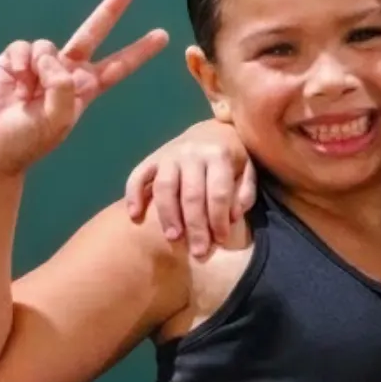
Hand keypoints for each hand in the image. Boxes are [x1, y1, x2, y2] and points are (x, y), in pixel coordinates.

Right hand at [0, 0, 167, 176]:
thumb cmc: (28, 140)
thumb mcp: (57, 121)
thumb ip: (63, 89)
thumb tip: (55, 59)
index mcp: (85, 87)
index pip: (119, 66)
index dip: (139, 51)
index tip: (163, 35)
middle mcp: (67, 70)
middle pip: (93, 33)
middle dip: (110, 10)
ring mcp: (42, 62)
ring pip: (50, 45)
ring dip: (40, 67)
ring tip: (28, 92)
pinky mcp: (16, 59)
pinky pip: (25, 47)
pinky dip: (21, 62)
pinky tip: (16, 79)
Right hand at [125, 119, 256, 256]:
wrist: (213, 130)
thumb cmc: (232, 157)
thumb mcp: (247, 169)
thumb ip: (245, 192)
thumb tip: (233, 217)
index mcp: (219, 154)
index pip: (218, 192)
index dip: (219, 219)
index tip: (220, 240)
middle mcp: (193, 152)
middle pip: (191, 194)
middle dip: (195, 226)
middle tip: (198, 251)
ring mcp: (170, 154)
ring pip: (165, 186)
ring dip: (167, 214)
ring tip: (173, 237)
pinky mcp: (152, 158)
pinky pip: (138, 175)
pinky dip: (133, 195)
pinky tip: (134, 215)